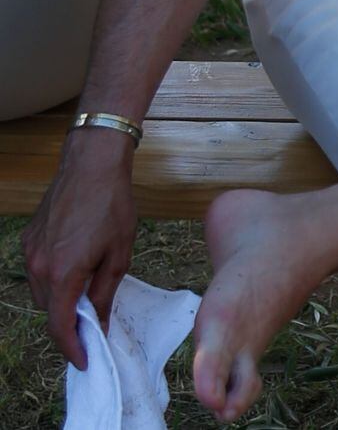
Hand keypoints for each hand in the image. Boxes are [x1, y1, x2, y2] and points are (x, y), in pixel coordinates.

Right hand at [21, 133, 139, 369]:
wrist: (91, 165)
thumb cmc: (113, 207)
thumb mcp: (120, 254)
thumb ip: (106, 293)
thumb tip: (99, 325)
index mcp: (63, 274)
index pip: (60, 326)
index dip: (72, 349)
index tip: (85, 361)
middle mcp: (39, 268)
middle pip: (49, 312)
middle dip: (69, 326)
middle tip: (92, 332)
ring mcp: (29, 253)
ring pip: (42, 293)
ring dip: (60, 303)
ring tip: (86, 301)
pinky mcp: (28, 240)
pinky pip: (38, 272)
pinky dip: (54, 281)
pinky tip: (74, 272)